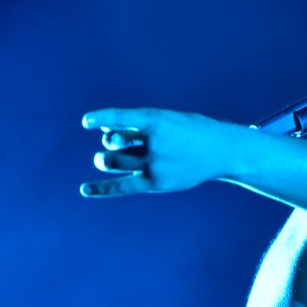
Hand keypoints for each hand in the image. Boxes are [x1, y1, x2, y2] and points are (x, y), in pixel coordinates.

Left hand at [80, 108, 241, 196]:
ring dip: (105, 160)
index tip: (86, 122)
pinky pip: (122, 186)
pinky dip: (102, 188)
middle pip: (113, 142)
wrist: (223, 151)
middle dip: (109, 142)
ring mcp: (156, 164)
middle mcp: (155, 142)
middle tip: (118, 143)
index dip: (103, 118)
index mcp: (158, 120)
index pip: (123, 118)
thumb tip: (104, 134)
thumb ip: (138, 126)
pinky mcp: (156, 183)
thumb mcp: (168, 119)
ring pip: (113, 162)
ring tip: (108, 159)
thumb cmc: (191, 131)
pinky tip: (84, 189)